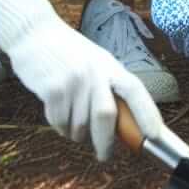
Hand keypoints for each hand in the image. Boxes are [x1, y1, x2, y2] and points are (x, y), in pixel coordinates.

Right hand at [0, 0, 161, 158]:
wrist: (34, 32)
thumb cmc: (66, 52)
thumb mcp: (94, 62)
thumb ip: (107, 87)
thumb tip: (120, 127)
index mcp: (109, 65)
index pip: (134, 90)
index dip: (147, 113)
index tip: (154, 136)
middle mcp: (94, 72)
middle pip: (106, 116)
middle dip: (106, 142)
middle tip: (104, 155)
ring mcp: (73, 80)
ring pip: (80, 126)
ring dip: (76, 133)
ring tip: (71, 123)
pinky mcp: (52, 89)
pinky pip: (59, 123)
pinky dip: (60, 126)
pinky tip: (57, 112)